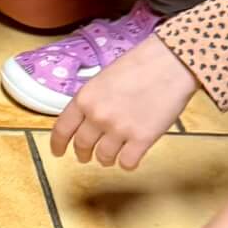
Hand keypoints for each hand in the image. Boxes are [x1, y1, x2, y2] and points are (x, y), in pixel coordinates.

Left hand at [49, 33, 197, 170]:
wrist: (170, 63)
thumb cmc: (139, 66)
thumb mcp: (103, 79)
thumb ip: (92, 101)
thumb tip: (86, 121)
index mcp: (85, 98)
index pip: (62, 129)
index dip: (57, 144)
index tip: (57, 153)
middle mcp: (97, 116)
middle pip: (82, 146)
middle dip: (83, 154)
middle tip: (87, 156)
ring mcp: (119, 129)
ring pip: (104, 158)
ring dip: (106, 159)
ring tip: (112, 155)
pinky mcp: (142, 139)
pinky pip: (127, 163)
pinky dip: (128, 163)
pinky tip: (132, 156)